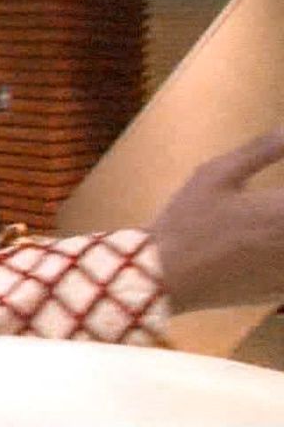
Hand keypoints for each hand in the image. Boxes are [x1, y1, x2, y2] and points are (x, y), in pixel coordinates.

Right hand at [150, 126, 283, 313]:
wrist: (166, 274)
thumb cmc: (188, 219)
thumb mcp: (216, 174)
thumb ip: (263, 149)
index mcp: (283, 209)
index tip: (276, 191)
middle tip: (273, 204)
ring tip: (274, 220)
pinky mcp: (283, 290)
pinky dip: (282, 255)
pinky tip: (268, 244)